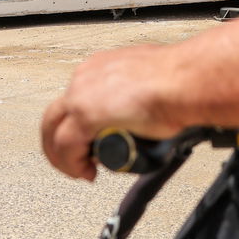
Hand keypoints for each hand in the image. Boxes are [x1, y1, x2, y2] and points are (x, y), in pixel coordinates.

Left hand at [40, 44, 180, 179]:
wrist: (185, 80)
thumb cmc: (178, 79)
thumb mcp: (147, 81)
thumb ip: (135, 94)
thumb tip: (142, 112)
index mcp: (100, 67)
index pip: (75, 98)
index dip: (77, 124)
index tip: (89, 140)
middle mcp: (86, 78)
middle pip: (55, 115)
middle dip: (59, 142)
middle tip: (75, 160)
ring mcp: (82, 96)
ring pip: (54, 131)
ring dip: (63, 156)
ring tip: (80, 170)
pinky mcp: (85, 116)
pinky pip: (65, 147)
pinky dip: (72, 163)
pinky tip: (86, 172)